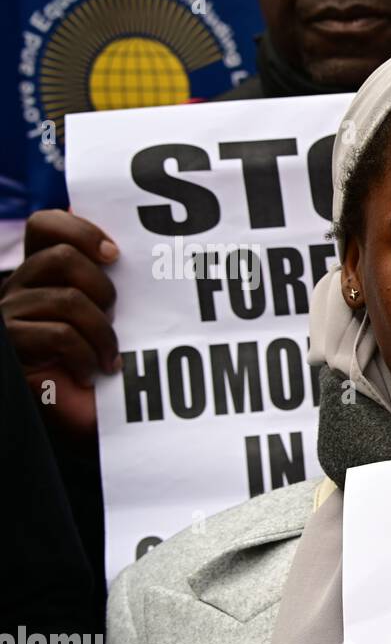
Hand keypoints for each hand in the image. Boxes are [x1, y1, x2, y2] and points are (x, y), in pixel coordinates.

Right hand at [1, 210, 119, 433]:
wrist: (89, 418)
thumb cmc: (106, 366)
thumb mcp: (112, 317)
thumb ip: (112, 280)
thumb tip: (127, 244)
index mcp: (43, 275)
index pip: (46, 225)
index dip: (79, 229)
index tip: (115, 254)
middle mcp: (20, 289)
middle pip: (61, 257)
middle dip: (102, 288)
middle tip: (115, 318)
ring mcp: (11, 316)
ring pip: (66, 299)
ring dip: (102, 331)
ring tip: (109, 355)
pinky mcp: (13, 347)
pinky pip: (59, 335)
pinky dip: (87, 355)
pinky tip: (93, 372)